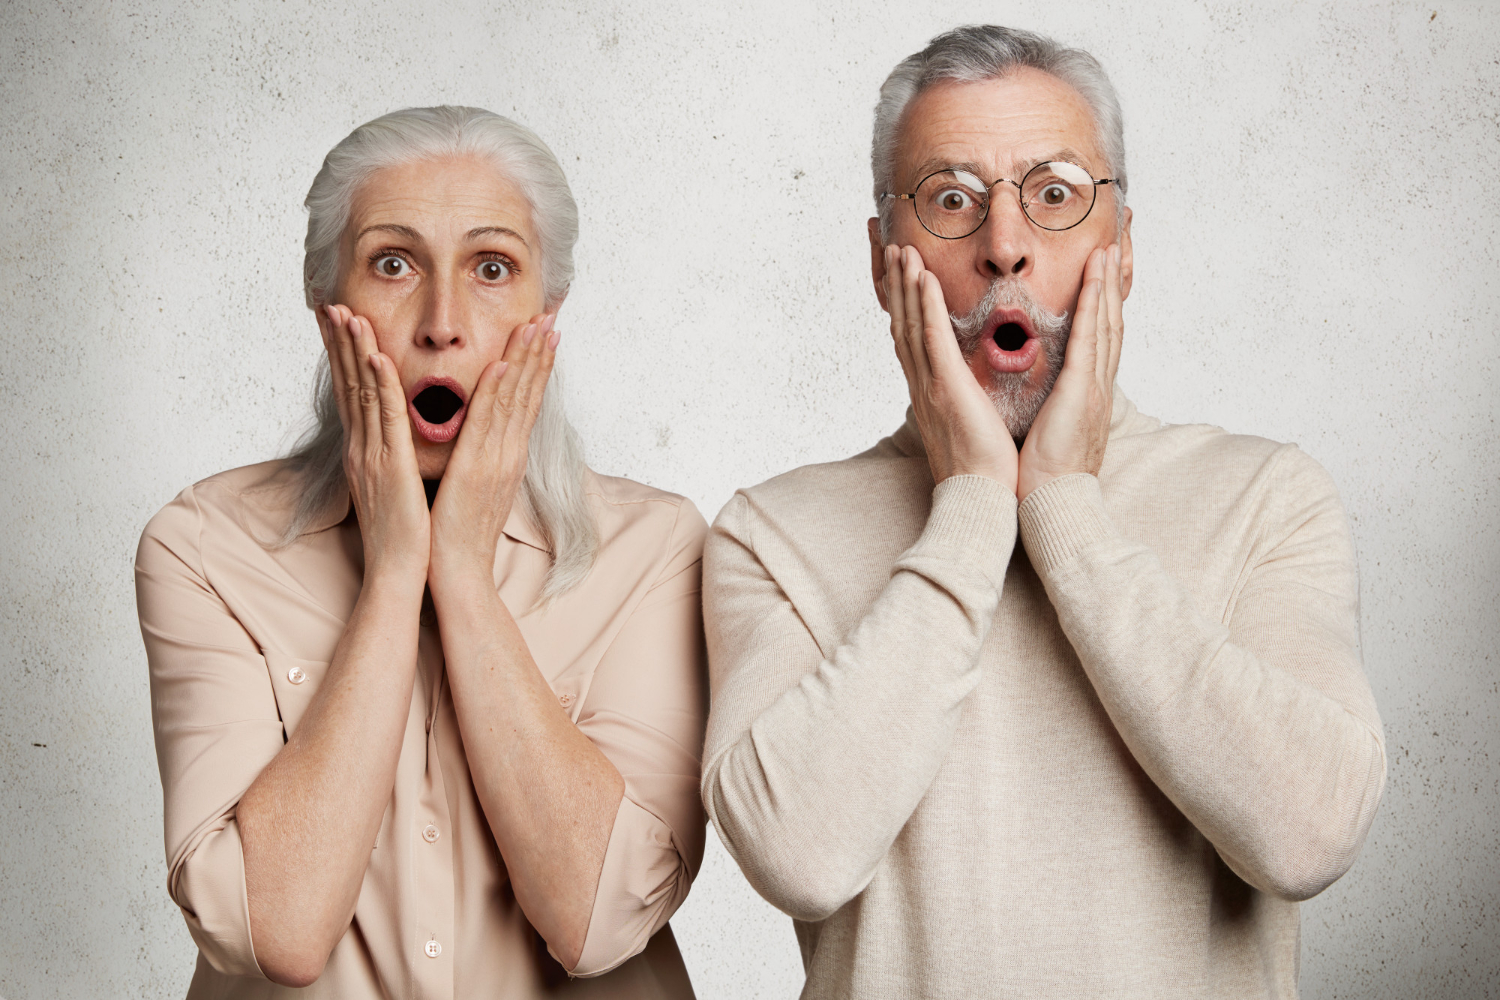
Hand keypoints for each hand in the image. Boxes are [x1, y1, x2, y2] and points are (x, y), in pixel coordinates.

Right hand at [318, 304, 429, 581]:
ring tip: (348, 313)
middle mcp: (361, 448)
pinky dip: (381, 386)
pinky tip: (378, 358)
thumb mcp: (392, 486)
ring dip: (356, 352)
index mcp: (364, 451)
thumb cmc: (402, 534)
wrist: (400, 573)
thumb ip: (389, 457)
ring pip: (361, 394)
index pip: (350, 393)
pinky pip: (385, 420)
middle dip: (338, 342)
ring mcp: (372, 456)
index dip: (341, 356)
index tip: (335, 322)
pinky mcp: (391, 467)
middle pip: (346, 385)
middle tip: (329, 304)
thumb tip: (392, 438)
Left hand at [428, 312, 558, 583]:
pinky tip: (499, 364)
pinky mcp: (476, 469)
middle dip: (539, 353)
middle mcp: (509, 453)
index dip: (538, 367)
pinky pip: (486, 423)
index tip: (546, 336)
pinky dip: (494, 391)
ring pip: (513, 400)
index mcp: (508, 456)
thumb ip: (483, 457)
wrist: (459, 570)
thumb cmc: (460, 532)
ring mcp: (496, 460)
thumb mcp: (477, 487)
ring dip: (524, 360)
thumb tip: (483, 438)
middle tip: (550, 316)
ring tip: (534, 326)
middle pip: (528, 393)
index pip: (527, 402)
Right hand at [883, 245, 1017, 489]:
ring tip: (901, 251)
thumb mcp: (972, 425)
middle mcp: (923, 384)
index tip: (902, 275)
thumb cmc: (984, 470)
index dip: (905, 305)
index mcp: (931, 392)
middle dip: (896, 285)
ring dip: (905, 285)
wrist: (980, 498)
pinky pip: (932, 338)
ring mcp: (930, 384)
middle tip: (890, 249)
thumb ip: (968, 400)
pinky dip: (925, 305)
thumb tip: (974, 389)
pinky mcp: (946, 387)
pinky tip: (923, 278)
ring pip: (912, 324)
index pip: (912, 338)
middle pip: (903, 324)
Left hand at [1017, 244, 1123, 500]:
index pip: (1098, 339)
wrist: (1054, 506)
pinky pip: (1090, 337)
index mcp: (1087, 395)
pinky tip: (1095, 276)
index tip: (1101, 275)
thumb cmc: (1043, 477)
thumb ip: (1046, 408)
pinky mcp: (1083, 390)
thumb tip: (1036, 397)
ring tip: (1108, 248)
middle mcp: (1097, 385)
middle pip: (1109, 322)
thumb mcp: (1046, 433)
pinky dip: (1094, 303)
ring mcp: (1094, 386)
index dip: (1102, 305)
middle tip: (1117, 247)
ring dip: (1107, 282)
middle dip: (1113, 284)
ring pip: (1105, 322)